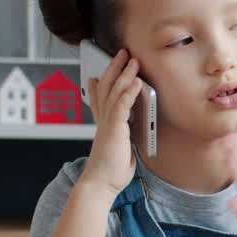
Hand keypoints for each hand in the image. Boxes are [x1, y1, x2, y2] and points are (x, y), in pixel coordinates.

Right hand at [79, 49, 141, 196]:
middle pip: (107, 87)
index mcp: (104, 125)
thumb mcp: (121, 150)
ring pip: (114, 91)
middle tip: (122, 52)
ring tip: (132, 59)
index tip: (98, 73)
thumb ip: (126, 138)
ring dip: (124, 74)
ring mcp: (108, 123)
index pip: (100, 99)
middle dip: (114, 68)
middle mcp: (103, 120)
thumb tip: (134, 133)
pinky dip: (130, 91)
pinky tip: (137, 81)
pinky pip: (122, 105)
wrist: (101, 184)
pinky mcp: (115, 128)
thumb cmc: (111, 172)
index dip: (99, 84)